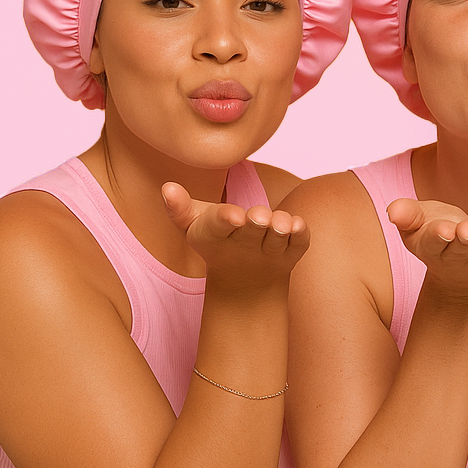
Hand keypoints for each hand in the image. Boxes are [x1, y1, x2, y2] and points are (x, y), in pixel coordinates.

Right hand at [162, 182, 309, 289]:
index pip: (219, 226)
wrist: (245, 280)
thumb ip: (179, 208)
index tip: (233, 215)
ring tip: (281, 223)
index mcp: (216, 236)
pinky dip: (301, 236)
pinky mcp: (292, 252)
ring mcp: (270, 251)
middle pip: (252, 232)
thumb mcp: (193, 225)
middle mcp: (245, 245)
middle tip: (259, 216)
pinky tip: (299, 224)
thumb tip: (167, 187)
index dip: (225, 220)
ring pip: (277, 240)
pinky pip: (299, 244)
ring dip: (280, 230)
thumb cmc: (216, 239)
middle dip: (256, 223)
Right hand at [387, 199, 467, 292]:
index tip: (444, 230)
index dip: (439, 236)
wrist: (458, 253)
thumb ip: (406, 215)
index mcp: (430, 248)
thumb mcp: (416, 221)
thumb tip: (392, 212)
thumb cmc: (433, 229)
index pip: (433, 243)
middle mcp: (453, 260)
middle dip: (464, 239)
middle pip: (460, 249)